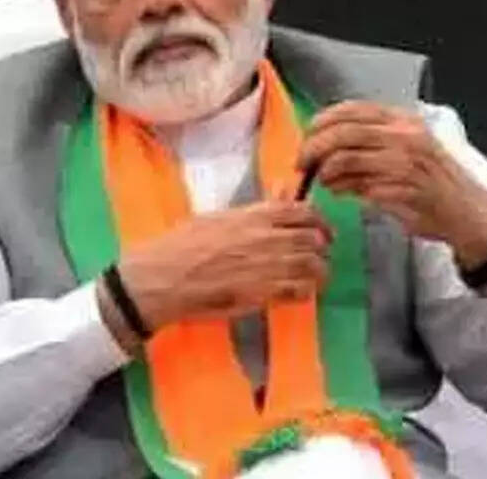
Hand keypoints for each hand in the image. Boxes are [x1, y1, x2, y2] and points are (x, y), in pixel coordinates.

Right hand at [117, 199, 333, 332]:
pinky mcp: (264, 294)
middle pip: (314, 239)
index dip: (319, 221)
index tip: (321, 230)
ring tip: (313, 278)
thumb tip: (282, 192)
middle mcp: (268, 237)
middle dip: (321, 248)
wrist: (165, 276)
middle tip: (318, 256)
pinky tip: (298, 294)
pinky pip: (301, 292)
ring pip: (313, 266)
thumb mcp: (219, 217)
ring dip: (318, 272)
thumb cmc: (183, 245)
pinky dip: (305, 292)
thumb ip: (254, 209)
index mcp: (255, 215)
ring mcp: (269, 266)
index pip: (304, 212)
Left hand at [296, 101, 486, 268]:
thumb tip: (327, 145)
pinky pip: (361, 187)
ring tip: (324, 181)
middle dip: (316, 147)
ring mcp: (407, 163)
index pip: (354, 109)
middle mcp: (407, 137)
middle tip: (303, 162)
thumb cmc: (433, 182)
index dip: (324, 120)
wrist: (468, 213)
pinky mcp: (405, 190)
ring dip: (327, 172)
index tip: (308, 134)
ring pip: (349, 159)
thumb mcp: (405, 151)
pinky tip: (341, 193)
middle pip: (346, 133)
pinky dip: (344, 190)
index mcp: (404, 121)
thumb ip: (369, 144)